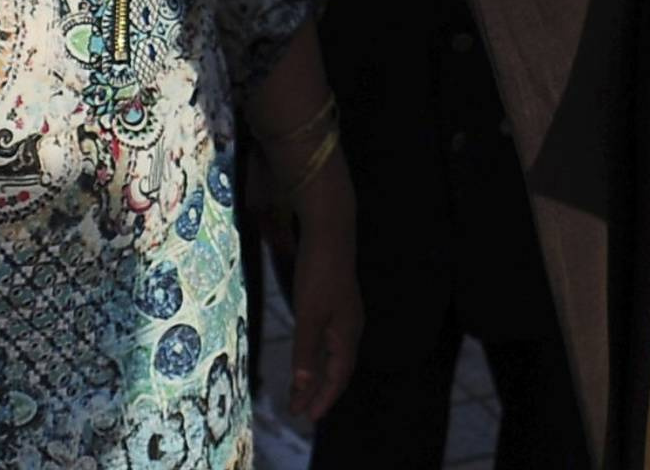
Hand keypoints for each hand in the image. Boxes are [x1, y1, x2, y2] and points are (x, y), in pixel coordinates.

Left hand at [285, 167, 361, 421]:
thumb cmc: (318, 273)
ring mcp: (344, 315)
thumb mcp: (309, 315)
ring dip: (316, 375)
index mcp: (347, 334)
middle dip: (318, 392)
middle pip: (336, 369)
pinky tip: (306, 357)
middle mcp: (349, 327)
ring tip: (299, 392)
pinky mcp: (335, 303)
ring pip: (331, 355)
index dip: (323, 398)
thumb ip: (305, 351)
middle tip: (299, 412)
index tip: (307, 417)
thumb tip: (302, 386)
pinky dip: (315, 356)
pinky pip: (327, 341)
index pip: (338, 376)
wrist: (329, 232)